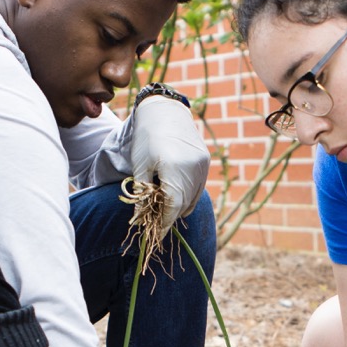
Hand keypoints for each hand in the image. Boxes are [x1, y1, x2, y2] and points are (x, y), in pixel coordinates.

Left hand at [129, 93, 209, 238]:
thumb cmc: (147, 137)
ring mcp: (203, 165)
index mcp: (175, 168)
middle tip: (155, 224)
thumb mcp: (140, 166)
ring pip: (193, 197)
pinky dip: (188, 197)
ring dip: (179, 208)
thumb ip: (143, 194)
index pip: (172, 206)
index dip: (164, 223)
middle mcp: (193, 168)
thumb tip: (142, 219)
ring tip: (163, 210)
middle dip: (170, 216)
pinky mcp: (206, 162)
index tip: (156, 235)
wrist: (164, 111)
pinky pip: (198, 188)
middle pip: (184, 204)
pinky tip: (176, 198)